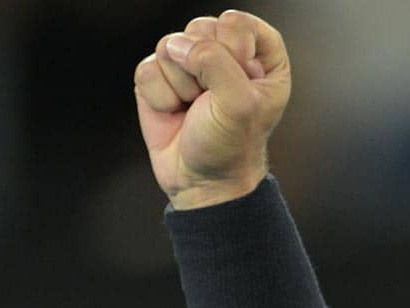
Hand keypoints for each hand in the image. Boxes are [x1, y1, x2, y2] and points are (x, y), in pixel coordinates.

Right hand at [133, 10, 289, 209]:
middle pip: (201, 28)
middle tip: (211, 100)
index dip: (233, 49)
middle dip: (202, 68)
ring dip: (180, 85)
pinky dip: (159, 96)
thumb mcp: (239, 104)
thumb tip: (178, 45)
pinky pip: (148, 68)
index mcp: (261, 57)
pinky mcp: (160, 78)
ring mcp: (190, 64)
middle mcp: (226, 55)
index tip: (239, 79)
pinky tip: (173, 113)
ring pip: (170, 46)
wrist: (201, 181)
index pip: (238, 23)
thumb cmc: (231, 145)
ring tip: (193, 108)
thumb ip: (216, 62)